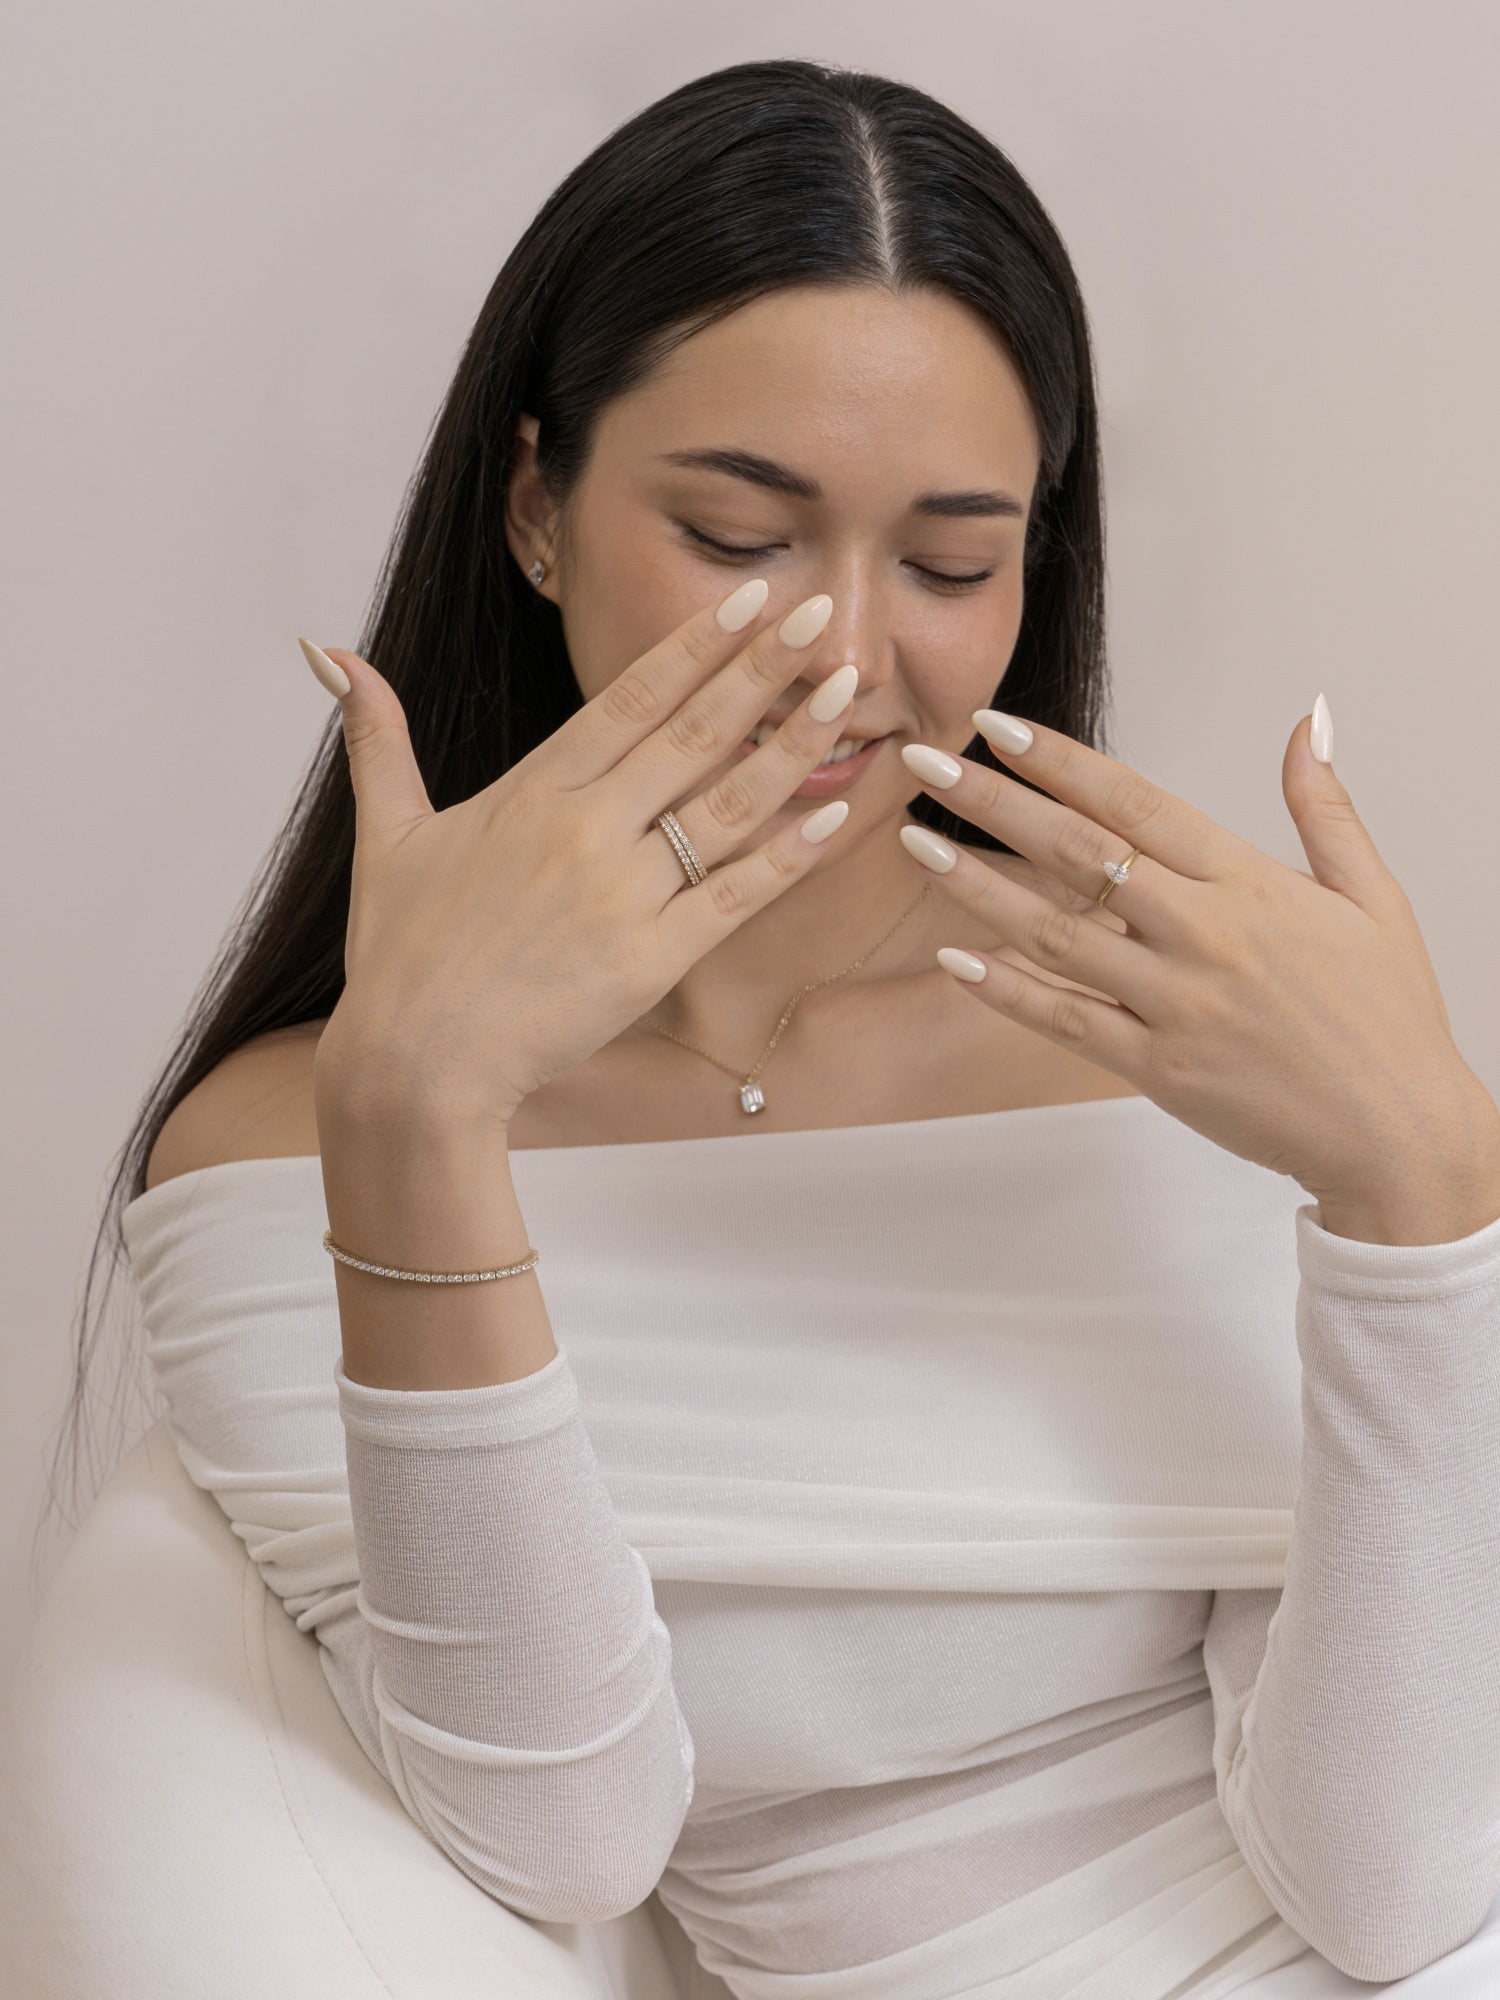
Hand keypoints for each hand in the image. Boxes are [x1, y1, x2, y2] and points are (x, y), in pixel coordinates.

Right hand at [304, 582, 859, 1128]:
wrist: (416, 1065)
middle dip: (765, 668)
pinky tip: (834, 815)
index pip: (630, 697)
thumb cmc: (400, 955)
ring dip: (793, 745)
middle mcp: (584, 831)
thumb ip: (376, 738)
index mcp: (531, 791)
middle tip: (826, 612)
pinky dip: (786, 856)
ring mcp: (621, 895)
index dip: (697, 645)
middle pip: (693, 732)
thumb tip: (324, 651)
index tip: (753, 599)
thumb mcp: (386, 834)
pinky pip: (734, 896)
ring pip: (726, 806)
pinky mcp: (650, 960)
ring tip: (849, 693)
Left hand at [898, 704, 1499, 1233]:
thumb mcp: (1374, 896)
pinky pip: (1065, 1022)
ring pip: (1054, 936)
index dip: (1060, 761)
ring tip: (915, 847)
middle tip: (923, 765)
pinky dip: (1007, 991)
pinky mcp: (1157, 1068)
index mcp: (1249, 884)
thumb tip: (1308, 720)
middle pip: (1077, 855)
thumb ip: (1325, 807)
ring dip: (976, 888)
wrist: (1397, 1132)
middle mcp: (1204, 936)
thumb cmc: (1387, 1013)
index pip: (1135, 802)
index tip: (998, 727)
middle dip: (992, 803)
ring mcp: (1175, 1004)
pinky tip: (954, 957)